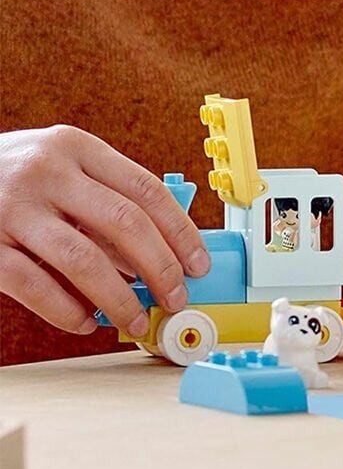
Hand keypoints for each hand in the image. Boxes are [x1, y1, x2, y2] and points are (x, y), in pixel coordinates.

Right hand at [0, 126, 209, 337]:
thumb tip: (159, 250)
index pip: (145, 190)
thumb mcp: (63, 166)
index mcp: (77, 147)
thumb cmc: (15, 174)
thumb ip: (105, 196)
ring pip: (82, 260)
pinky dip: (67, 311)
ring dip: (119, 298)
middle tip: (176, 297)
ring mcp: (14, 210)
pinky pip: (34, 287)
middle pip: (123, 223)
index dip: (179, 230)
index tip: (198, 262)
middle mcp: (48, 173)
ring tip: (137, 319)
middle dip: (160, 267)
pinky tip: (87, 322)